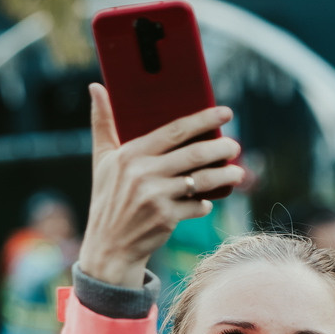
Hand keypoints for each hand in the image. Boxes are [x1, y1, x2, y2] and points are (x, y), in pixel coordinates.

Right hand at [78, 84, 243, 287]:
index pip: (174, 130)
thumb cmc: (107, 198)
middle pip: (193, 154)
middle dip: (220, 148)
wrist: (108, 246)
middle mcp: (142, 173)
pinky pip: (196, 206)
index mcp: (129, 154)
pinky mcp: (166, 218)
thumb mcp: (101, 160)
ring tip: (238, 172)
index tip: (226, 113)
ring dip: (224, 175)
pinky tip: (207, 201)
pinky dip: (205, 204)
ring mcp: (155, 196)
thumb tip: (96, 87)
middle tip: (236, 146)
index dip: (204, 119)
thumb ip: (102, 122)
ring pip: (201, 180)